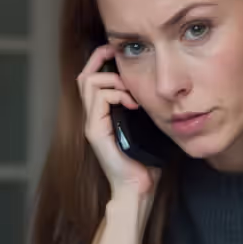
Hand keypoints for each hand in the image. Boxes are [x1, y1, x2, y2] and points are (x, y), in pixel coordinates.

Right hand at [78, 45, 160, 197]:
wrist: (138, 189)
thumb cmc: (145, 163)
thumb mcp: (146, 127)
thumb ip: (144, 109)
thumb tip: (159, 90)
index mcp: (102, 115)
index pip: (92, 78)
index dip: (102, 60)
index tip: (120, 54)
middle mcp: (92, 117)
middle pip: (84, 75)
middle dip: (100, 58)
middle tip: (119, 57)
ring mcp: (91, 123)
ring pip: (88, 81)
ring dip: (112, 79)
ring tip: (131, 92)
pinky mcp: (94, 131)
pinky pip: (98, 98)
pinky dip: (116, 94)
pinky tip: (132, 104)